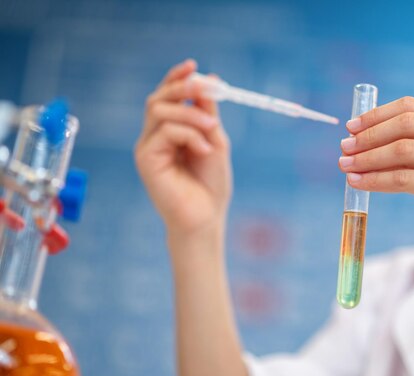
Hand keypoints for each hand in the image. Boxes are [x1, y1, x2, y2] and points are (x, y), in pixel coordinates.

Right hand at [135, 60, 232, 236]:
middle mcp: (154, 137)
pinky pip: (166, 131)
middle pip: (158, 98)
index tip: (194, 66)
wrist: (205, 218)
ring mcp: (147, 147)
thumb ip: (208, 113)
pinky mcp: (145, 159)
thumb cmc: (210, 185)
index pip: (166, 96)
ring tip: (212, 129)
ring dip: (191, 114)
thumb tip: (209, 79)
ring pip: (160, 110)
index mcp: (170, 131)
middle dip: (182, 88)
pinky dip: (189, 134)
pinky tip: (204, 150)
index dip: (177, 78)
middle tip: (205, 89)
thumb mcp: (215, 140)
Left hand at [338, 96, 413, 249]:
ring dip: (367, 158)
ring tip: (346, 165)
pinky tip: (358, 183)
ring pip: (401, 151)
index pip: (409, 106)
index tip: (351, 126)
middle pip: (403, 124)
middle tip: (344, 147)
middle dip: (368, 136)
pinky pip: (403, 179)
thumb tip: (362, 137)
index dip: (375, 115)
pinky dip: (375, 180)